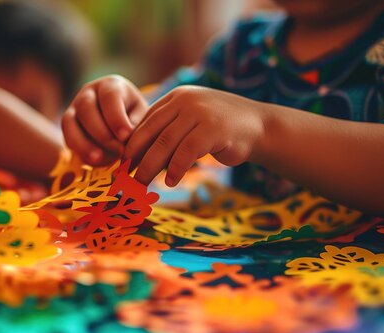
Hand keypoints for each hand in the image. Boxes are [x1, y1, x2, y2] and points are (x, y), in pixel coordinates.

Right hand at [62, 75, 146, 164]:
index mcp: (111, 85)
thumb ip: (134, 125)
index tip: (125, 136)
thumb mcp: (140, 116)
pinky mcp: (68, 124)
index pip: (109, 96)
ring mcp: (75, 107)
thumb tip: (124, 139)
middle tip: (118, 150)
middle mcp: (89, 92)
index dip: (116, 117)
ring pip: (70, 121)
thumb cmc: (134, 115)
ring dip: (84, 143)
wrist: (121, 119)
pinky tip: (93, 160)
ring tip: (98, 158)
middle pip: (86, 107)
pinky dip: (78, 149)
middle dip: (101, 132)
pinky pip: (67, 136)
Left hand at [124, 86, 266, 185]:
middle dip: (135, 158)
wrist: (261, 126)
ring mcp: (199, 112)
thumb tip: (138, 158)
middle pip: (151, 132)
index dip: (132, 145)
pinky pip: (186, 152)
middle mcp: (185, 100)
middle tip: (125, 179)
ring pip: (165, 143)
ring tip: (141, 184)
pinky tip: (170, 182)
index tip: (123, 165)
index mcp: (176, 97)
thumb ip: (169, 131)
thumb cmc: (221, 130)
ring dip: (150, 167)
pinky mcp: (212, 128)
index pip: (146, 122)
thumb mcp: (192, 123)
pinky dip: (175, 169)